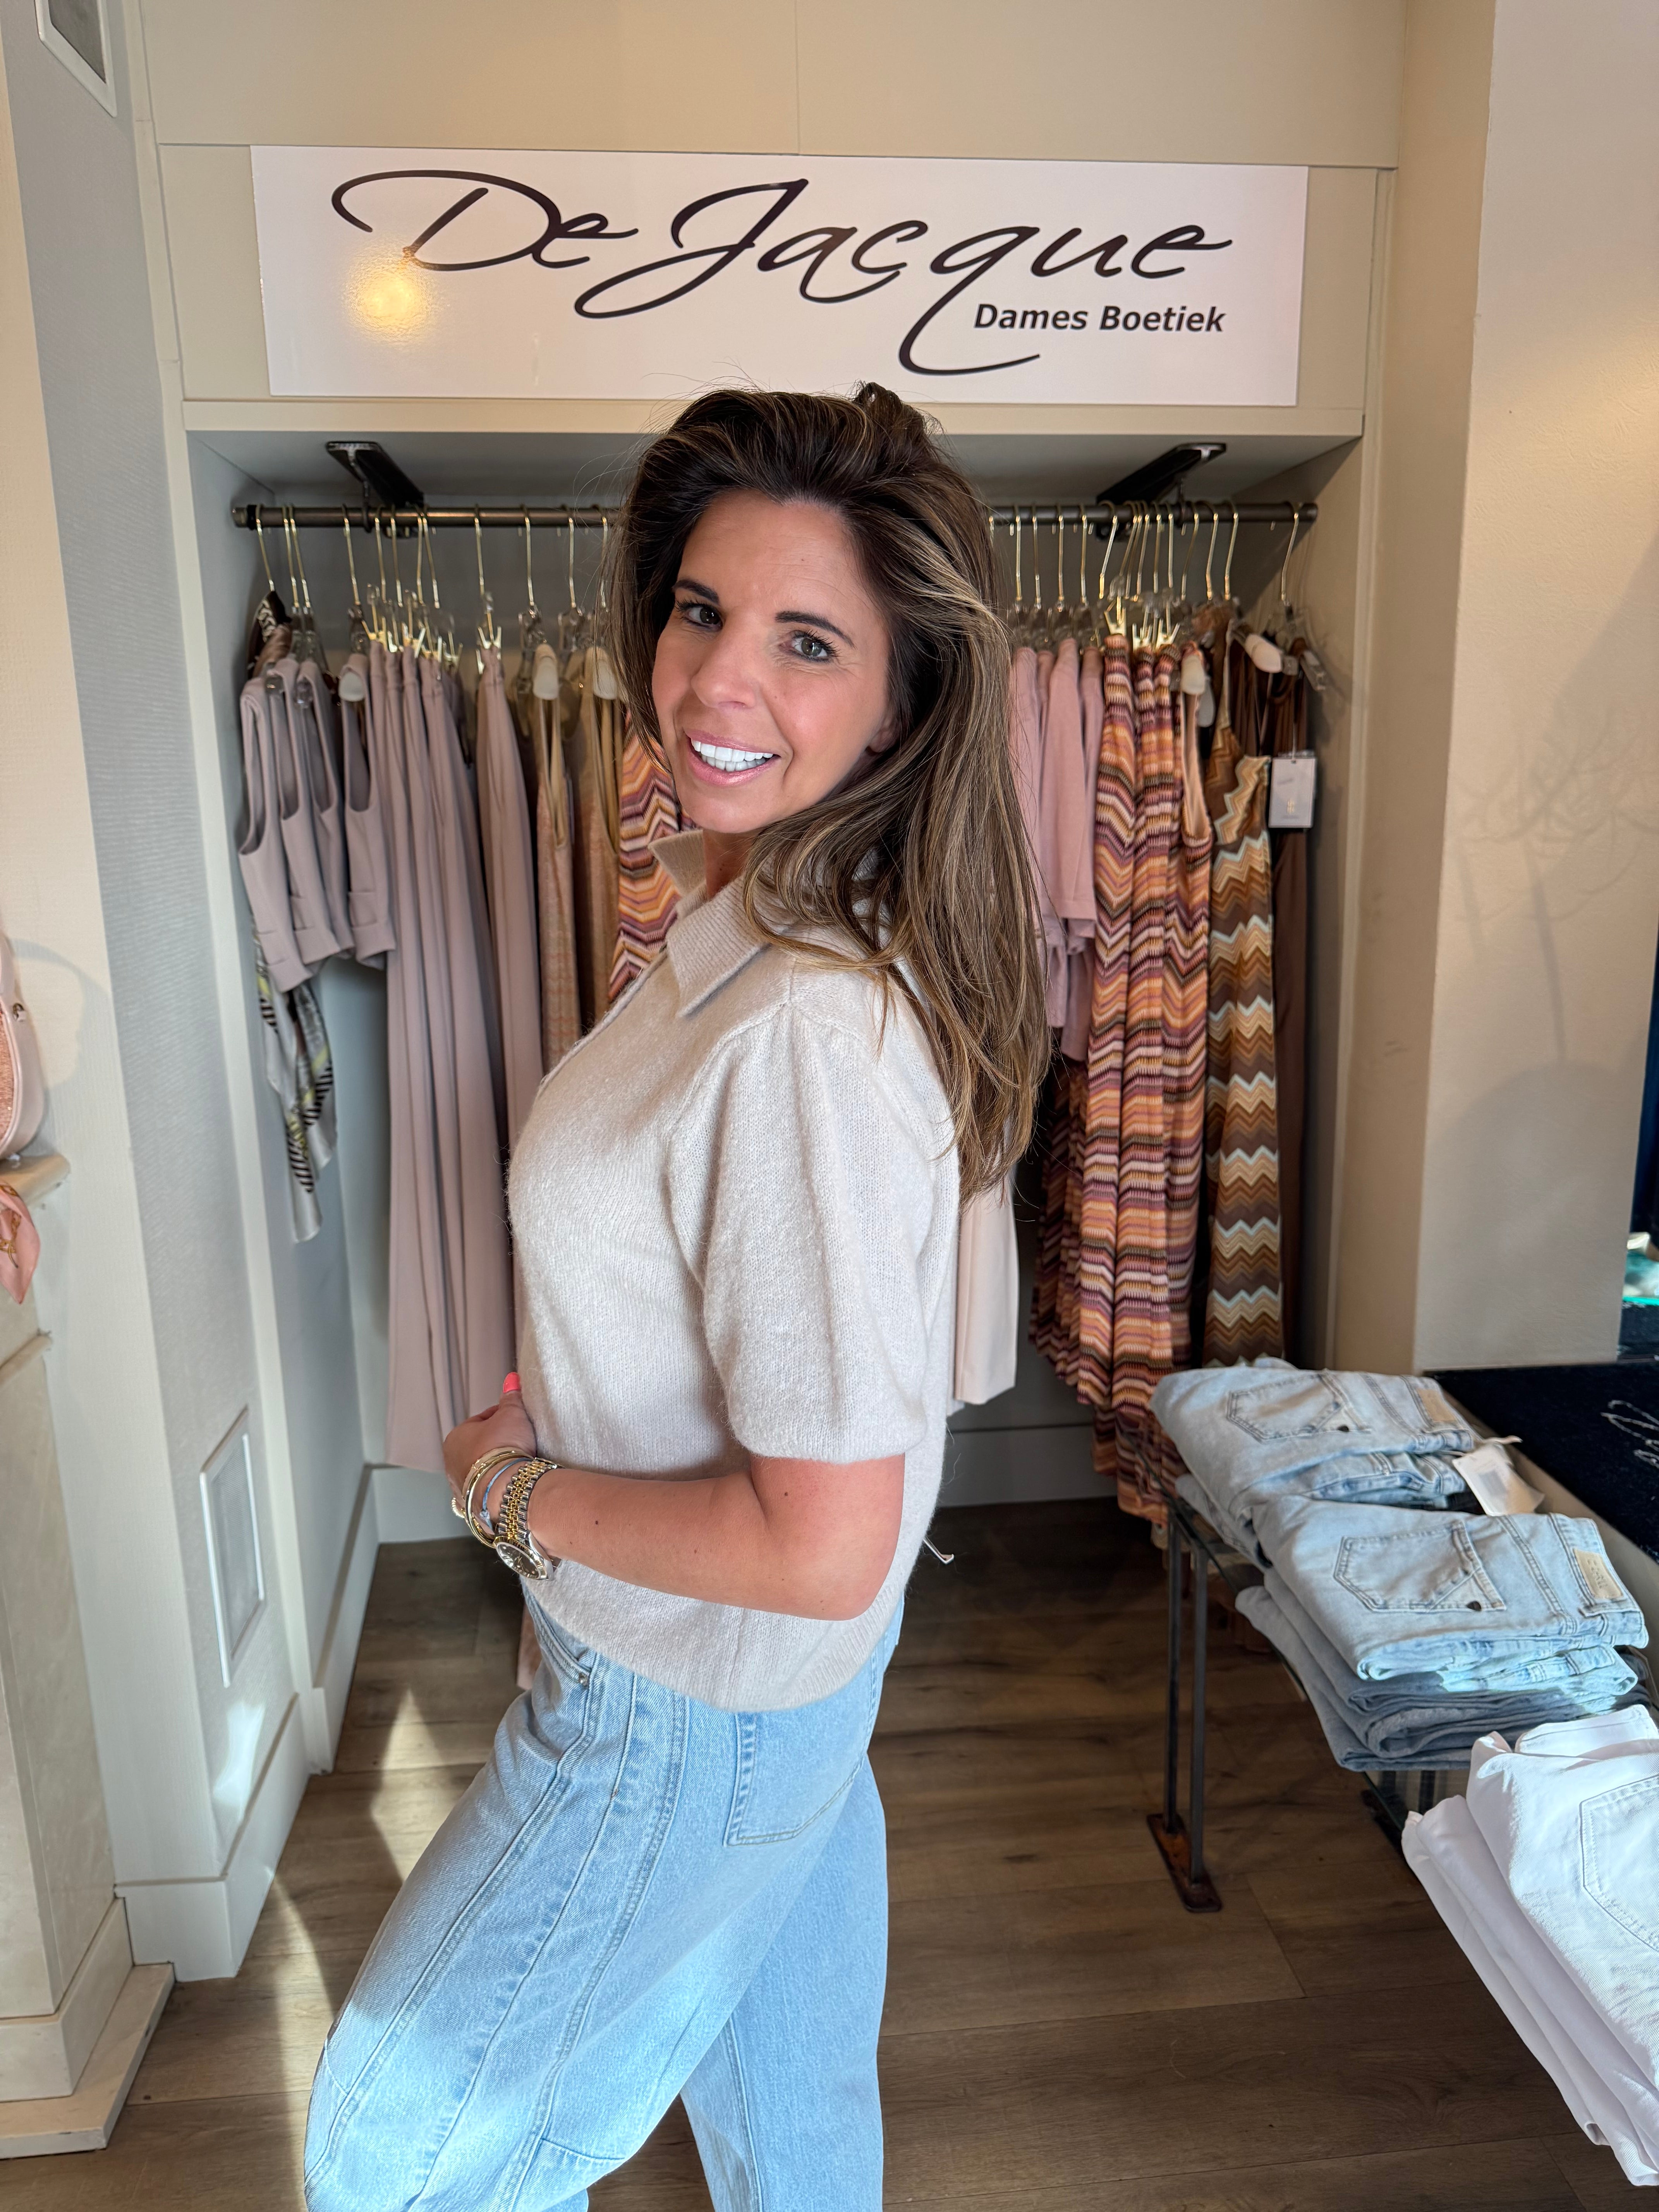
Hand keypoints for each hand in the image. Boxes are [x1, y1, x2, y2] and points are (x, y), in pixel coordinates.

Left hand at [442, 1373, 536, 1505]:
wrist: (504, 1489)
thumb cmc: (504, 1448)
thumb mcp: (512, 1414)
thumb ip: (511, 1397)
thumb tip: (511, 1378)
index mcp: (455, 1437)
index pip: (481, 1421)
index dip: (502, 1418)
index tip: (518, 1420)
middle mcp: (452, 1462)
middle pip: (480, 1447)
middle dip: (497, 1444)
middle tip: (519, 1442)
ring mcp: (460, 1486)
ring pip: (481, 1470)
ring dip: (495, 1466)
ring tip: (517, 1464)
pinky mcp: (471, 1505)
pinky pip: (485, 1490)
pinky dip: (495, 1486)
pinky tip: (509, 1483)